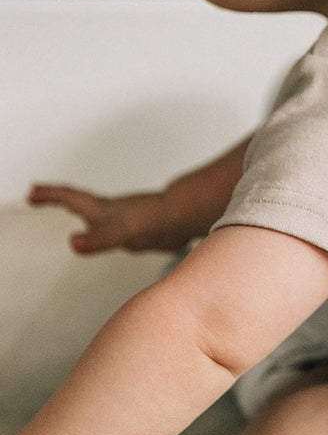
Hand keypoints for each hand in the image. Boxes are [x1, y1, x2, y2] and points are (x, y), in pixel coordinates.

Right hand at [27, 184, 190, 254]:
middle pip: (78, 201)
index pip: (70, 197)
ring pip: (95, 212)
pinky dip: (100, 227)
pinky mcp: (137, 230)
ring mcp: (124, 219)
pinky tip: (108, 234)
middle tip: (37, 194)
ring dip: (78, 209)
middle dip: (56, 197)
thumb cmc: (158, 221)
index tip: (32, 192)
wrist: (188, 218)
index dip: (50, 194)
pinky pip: (111, 226)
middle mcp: (111, 211)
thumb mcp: (122, 232)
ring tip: (69, 209)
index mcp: (103, 209)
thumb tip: (73, 242)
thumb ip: (99, 239)